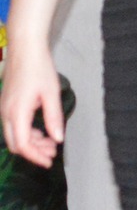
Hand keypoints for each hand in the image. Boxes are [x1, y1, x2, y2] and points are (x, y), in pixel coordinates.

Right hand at [0, 46, 63, 167]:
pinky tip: (41, 131)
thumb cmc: (39, 67)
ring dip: (31, 142)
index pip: (23, 145)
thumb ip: (54, 118)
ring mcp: (4, 108)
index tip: (49, 161)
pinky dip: (26, 132)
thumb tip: (58, 139)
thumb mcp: (51, 93)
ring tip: (51, 142)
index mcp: (17, 112)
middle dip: (34, 151)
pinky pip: (12, 126)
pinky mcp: (6, 103)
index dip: (36, 157)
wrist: (24, 47)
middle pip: (15, 144)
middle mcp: (6, 112)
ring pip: (13, 136)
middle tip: (53, 152)